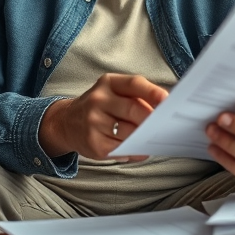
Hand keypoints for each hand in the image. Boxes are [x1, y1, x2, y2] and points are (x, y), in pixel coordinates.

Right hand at [38, 73, 167, 159]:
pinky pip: (122, 149)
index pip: (134, 84)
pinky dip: (135, 151)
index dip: (152, 92)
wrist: (66, 122)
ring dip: (145, 137)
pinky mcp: (94, 144)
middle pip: (133, 109)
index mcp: (108, 83)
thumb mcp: (113, 92)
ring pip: (129, 132)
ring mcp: (94, 123)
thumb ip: (137, 97)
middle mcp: (98, 100)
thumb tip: (164, 110)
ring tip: (154, 138)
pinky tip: (139, 149)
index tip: (167, 100)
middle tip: (165, 125)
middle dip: (151, 119)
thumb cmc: (99, 106)